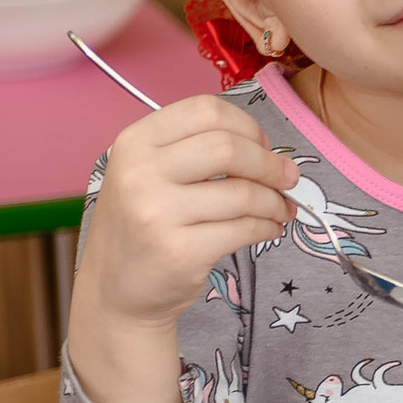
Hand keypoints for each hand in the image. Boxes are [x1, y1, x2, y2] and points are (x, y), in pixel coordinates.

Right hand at [74, 95, 294, 331]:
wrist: (114, 292)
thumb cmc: (142, 226)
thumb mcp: (149, 175)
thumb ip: (195, 152)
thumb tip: (269, 152)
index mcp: (135, 142)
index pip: (206, 111)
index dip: (247, 126)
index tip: (262, 146)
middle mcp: (140, 173)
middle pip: (228, 147)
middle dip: (270, 163)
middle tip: (288, 178)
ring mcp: (157, 213)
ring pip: (243, 193)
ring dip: (275, 201)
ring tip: (281, 210)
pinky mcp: (180, 251)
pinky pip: (245, 229)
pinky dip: (268, 227)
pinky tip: (269, 229)